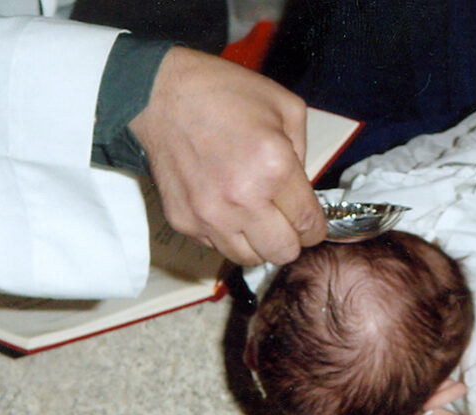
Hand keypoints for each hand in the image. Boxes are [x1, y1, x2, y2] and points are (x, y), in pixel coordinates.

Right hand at [130, 47, 325, 265]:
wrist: (159, 95)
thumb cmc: (221, 94)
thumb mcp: (285, 107)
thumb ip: (303, 152)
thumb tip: (301, 189)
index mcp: (274, 168)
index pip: (308, 224)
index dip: (316, 228)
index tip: (312, 224)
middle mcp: (242, 199)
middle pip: (283, 252)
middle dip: (291, 239)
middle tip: (286, 223)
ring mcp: (210, 216)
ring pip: (249, 259)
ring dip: (258, 242)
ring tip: (254, 217)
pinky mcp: (184, 222)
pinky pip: (217, 246)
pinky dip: (227, 234)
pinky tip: (225, 207)